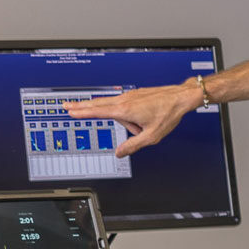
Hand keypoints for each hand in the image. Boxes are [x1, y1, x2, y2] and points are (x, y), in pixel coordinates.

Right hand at [64, 81, 200, 157]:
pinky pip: (127, 106)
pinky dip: (131, 116)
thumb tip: (119, 153)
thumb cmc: (168, 114)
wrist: (181, 97)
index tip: (70, 111)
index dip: (83, 112)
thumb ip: (133, 145)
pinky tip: (144, 122)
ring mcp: (130, 96)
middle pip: (98, 103)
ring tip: (142, 128)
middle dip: (82, 106)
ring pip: (117, 108)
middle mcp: (125, 100)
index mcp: (125, 110)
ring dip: (123, 120)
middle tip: (67, 105)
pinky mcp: (136, 95)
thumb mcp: (151, 136)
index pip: (98, 111)